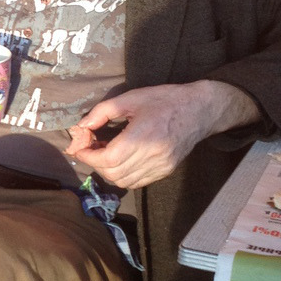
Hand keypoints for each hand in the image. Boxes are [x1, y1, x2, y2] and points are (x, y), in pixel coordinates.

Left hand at [65, 81, 259, 188]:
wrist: (200, 110)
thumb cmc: (165, 100)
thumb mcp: (131, 98)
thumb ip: (102, 112)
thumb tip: (81, 127)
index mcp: (143, 136)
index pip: (107, 159)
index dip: (88, 156)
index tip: (80, 146)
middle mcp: (152, 156)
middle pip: (112, 173)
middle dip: (95, 163)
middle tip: (90, 148)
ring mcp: (160, 167)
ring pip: (123, 182)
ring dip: (107, 171)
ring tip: (104, 154)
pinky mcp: (165, 172)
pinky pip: (136, 182)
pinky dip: (122, 175)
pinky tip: (120, 160)